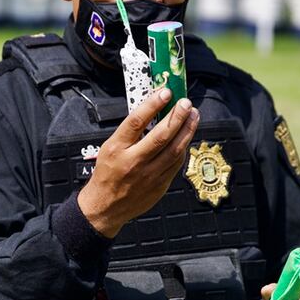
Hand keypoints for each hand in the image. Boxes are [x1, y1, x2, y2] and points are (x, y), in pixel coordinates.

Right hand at [78, 88, 198, 237]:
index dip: (152, 105)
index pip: (136, 121)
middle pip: (161, 136)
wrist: (106, 207)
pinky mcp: (159, 186)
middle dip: (177, 116)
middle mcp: (133, 162)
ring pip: (174, 150)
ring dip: (187, 130)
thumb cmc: (107, 173)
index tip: (165, 92)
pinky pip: (176, 163)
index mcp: (116, 149)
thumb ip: (129, 132)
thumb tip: (153, 111)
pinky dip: (183, 147)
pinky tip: (186, 136)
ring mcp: (148, 175)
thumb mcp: (109, 148)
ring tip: (193, 115)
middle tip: (186, 103)